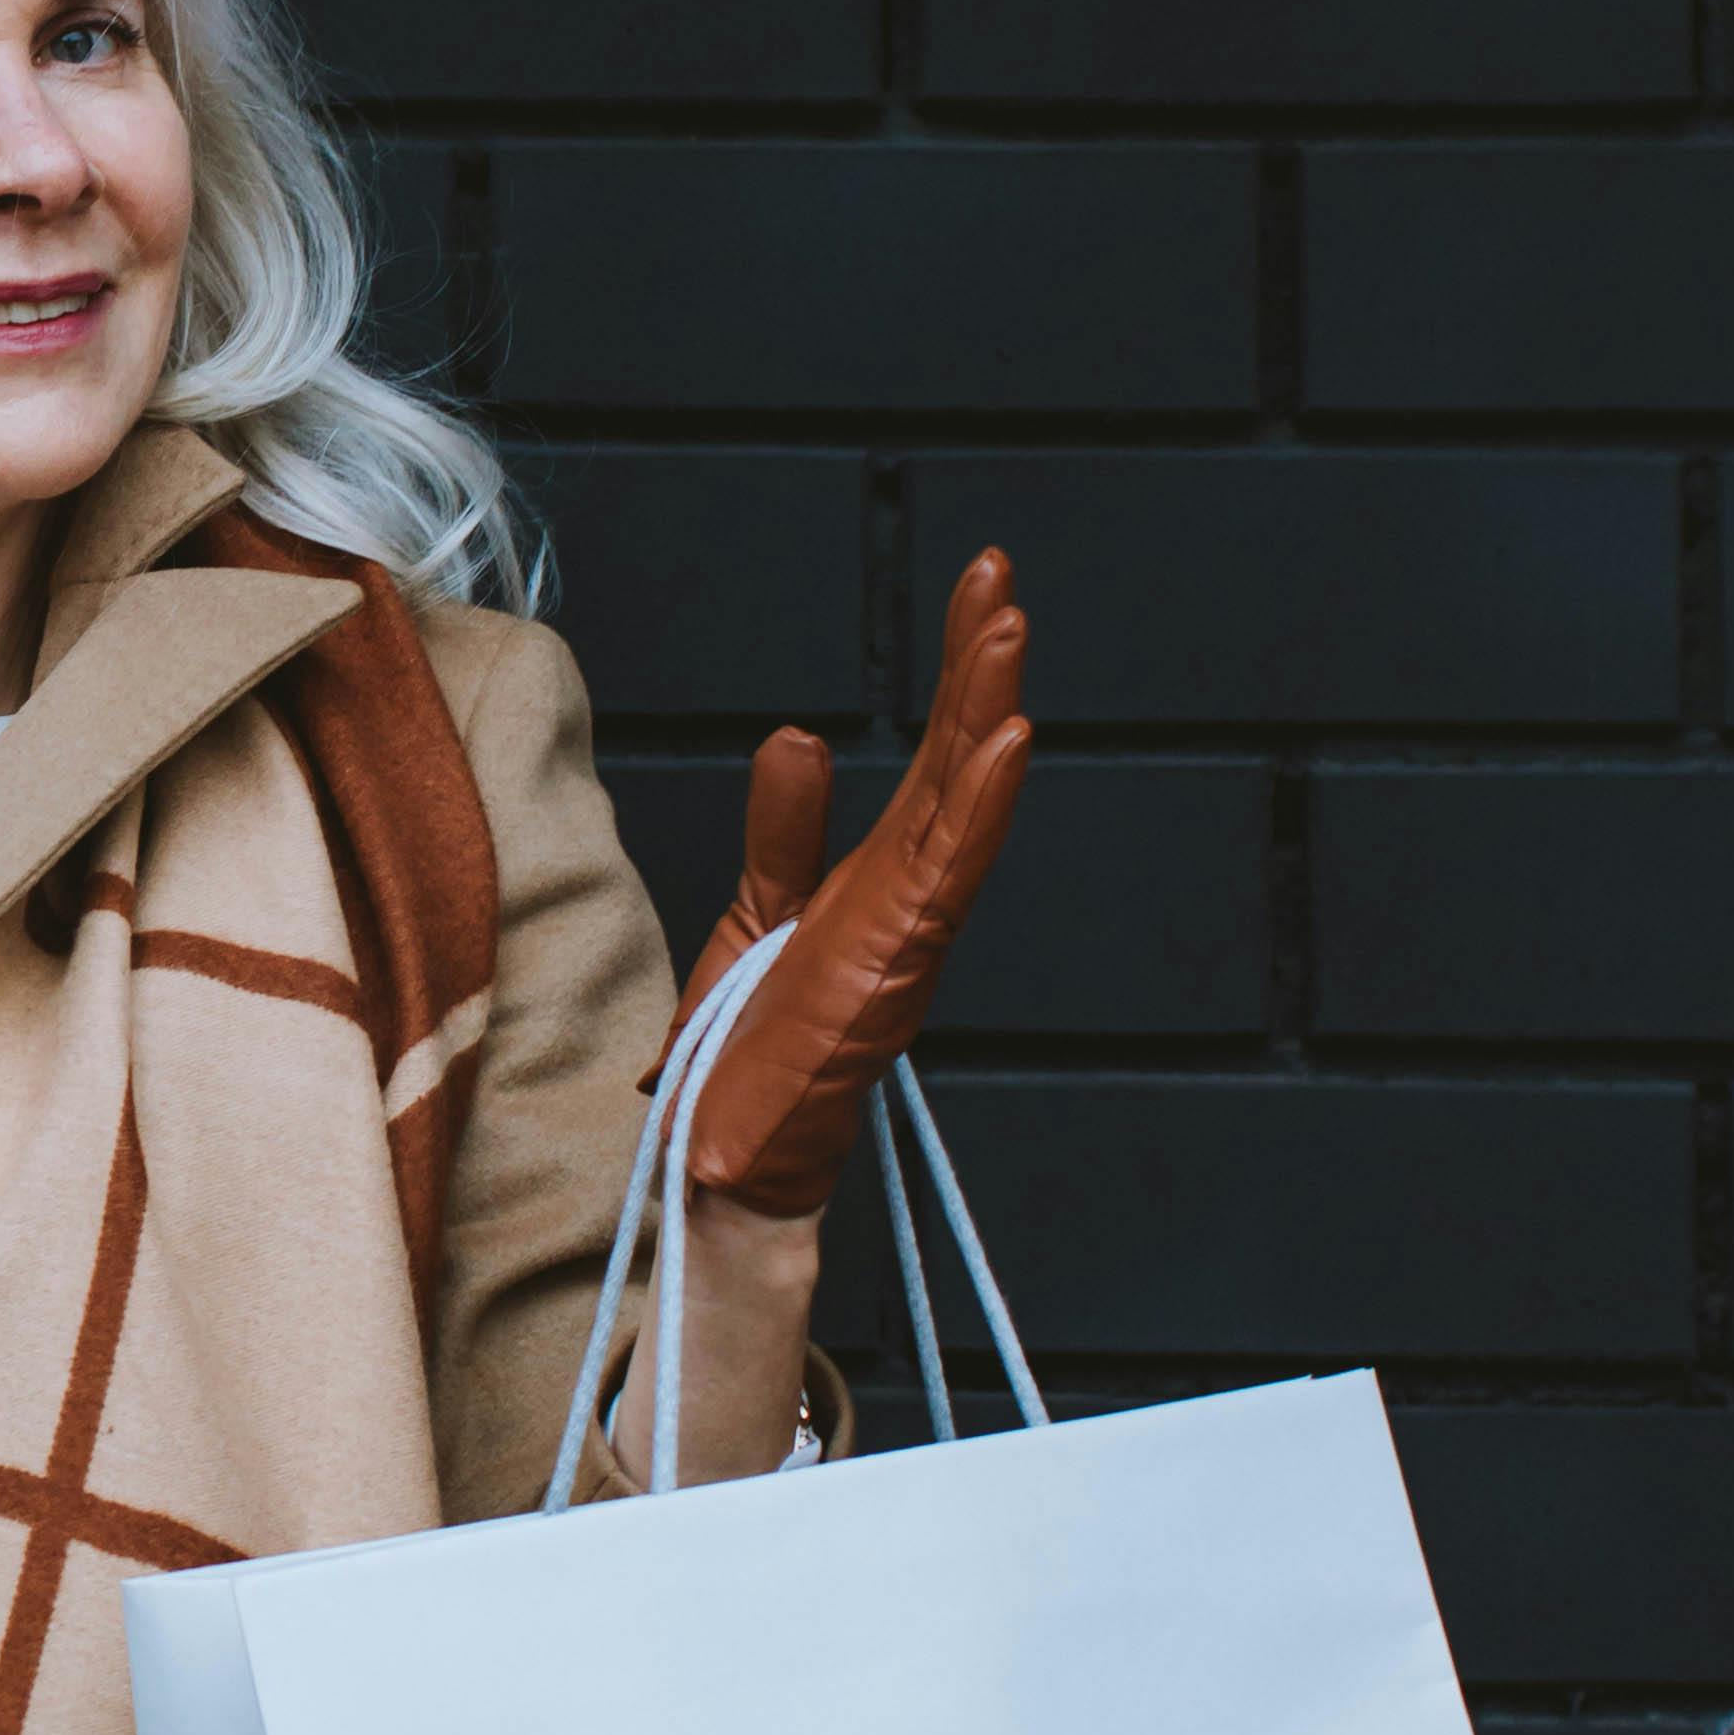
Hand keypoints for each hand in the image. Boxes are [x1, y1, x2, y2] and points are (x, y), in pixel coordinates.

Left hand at [664, 546, 1032, 1224]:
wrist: (728, 1161)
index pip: (934, 756)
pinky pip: (946, 876)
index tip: (981, 590)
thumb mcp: (759, 910)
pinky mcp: (889, 970)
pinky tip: (1004, 741)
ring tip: (1005, 626)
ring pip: (962, 806)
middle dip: (979, 667)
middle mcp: (913, 898)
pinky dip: (977, 808)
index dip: (960, 673)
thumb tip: (800, 734)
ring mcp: (909, 933)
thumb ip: (784, 826)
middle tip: (997, 573)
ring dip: (987, 715)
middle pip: (958, 763)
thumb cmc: (750, 1051)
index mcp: (886, 878)